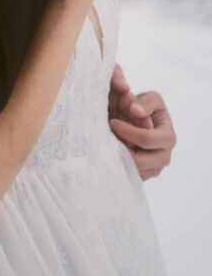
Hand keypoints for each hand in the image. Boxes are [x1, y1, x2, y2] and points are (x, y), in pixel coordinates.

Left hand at [108, 63, 176, 179]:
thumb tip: (135, 109)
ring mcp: (154, 169)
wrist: (137, 122)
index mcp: (168, 136)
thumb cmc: (144, 108)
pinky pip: (128, 175)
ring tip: (108, 142)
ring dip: (117, 156)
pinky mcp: (143, 176)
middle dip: (120, 146)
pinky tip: (110, 152)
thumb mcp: (149, 98)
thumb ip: (144, 100)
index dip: (127, 131)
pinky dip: (117, 165)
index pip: (147, 138)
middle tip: (107, 134)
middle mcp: (164, 156)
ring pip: (131, 170)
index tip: (112, 121)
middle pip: (139, 160)